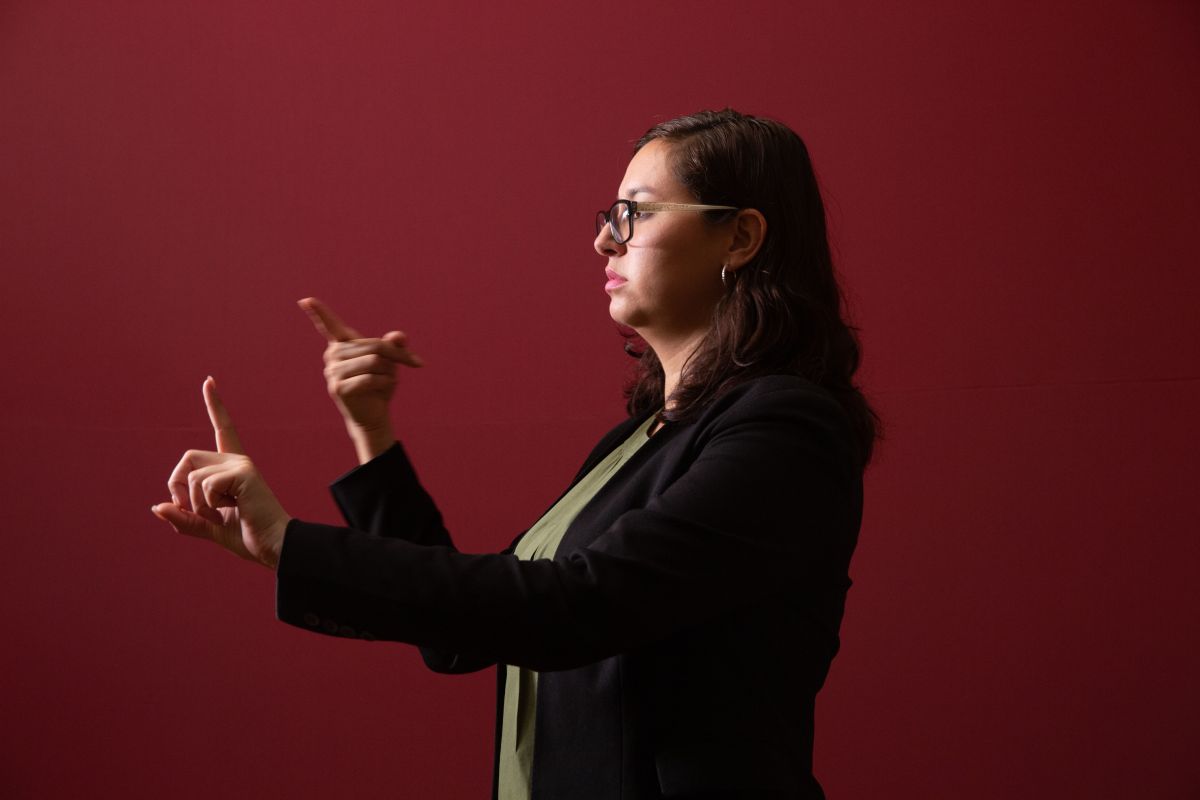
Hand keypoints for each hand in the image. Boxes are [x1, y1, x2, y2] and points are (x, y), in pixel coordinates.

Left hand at [151, 377, 290, 569]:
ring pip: (193, 475)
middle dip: (178, 486)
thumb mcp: (207, 527)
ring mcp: (241, 465)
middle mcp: (236, 460)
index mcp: (230, 469)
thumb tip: (157, 507)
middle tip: (194, 510)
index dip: (215, 405)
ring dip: (196, 504)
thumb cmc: (246, 536)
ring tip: (219, 516)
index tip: (209, 380)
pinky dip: (208, 505)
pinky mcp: (244, 473)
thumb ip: (183, 518)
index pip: (222, 429)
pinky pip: (206, 484)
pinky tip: (228, 512)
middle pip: (187, 458)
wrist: (274, 546)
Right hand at [297, 296, 423, 434]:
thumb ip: (393, 345)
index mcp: (342, 344)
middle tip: (415, 362)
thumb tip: (400, 336)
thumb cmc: (380, 382)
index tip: (305, 300)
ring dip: (390, 372)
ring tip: (387, 379)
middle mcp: (333, 354)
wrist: (374, 413)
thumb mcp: (391, 361)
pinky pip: (369, 379)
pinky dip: (385, 382)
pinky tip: (384, 387)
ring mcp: (332, 371)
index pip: (329, 325)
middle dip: (397, 355)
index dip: (318, 312)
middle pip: (374, 346)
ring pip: (374, 362)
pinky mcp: (338, 388)